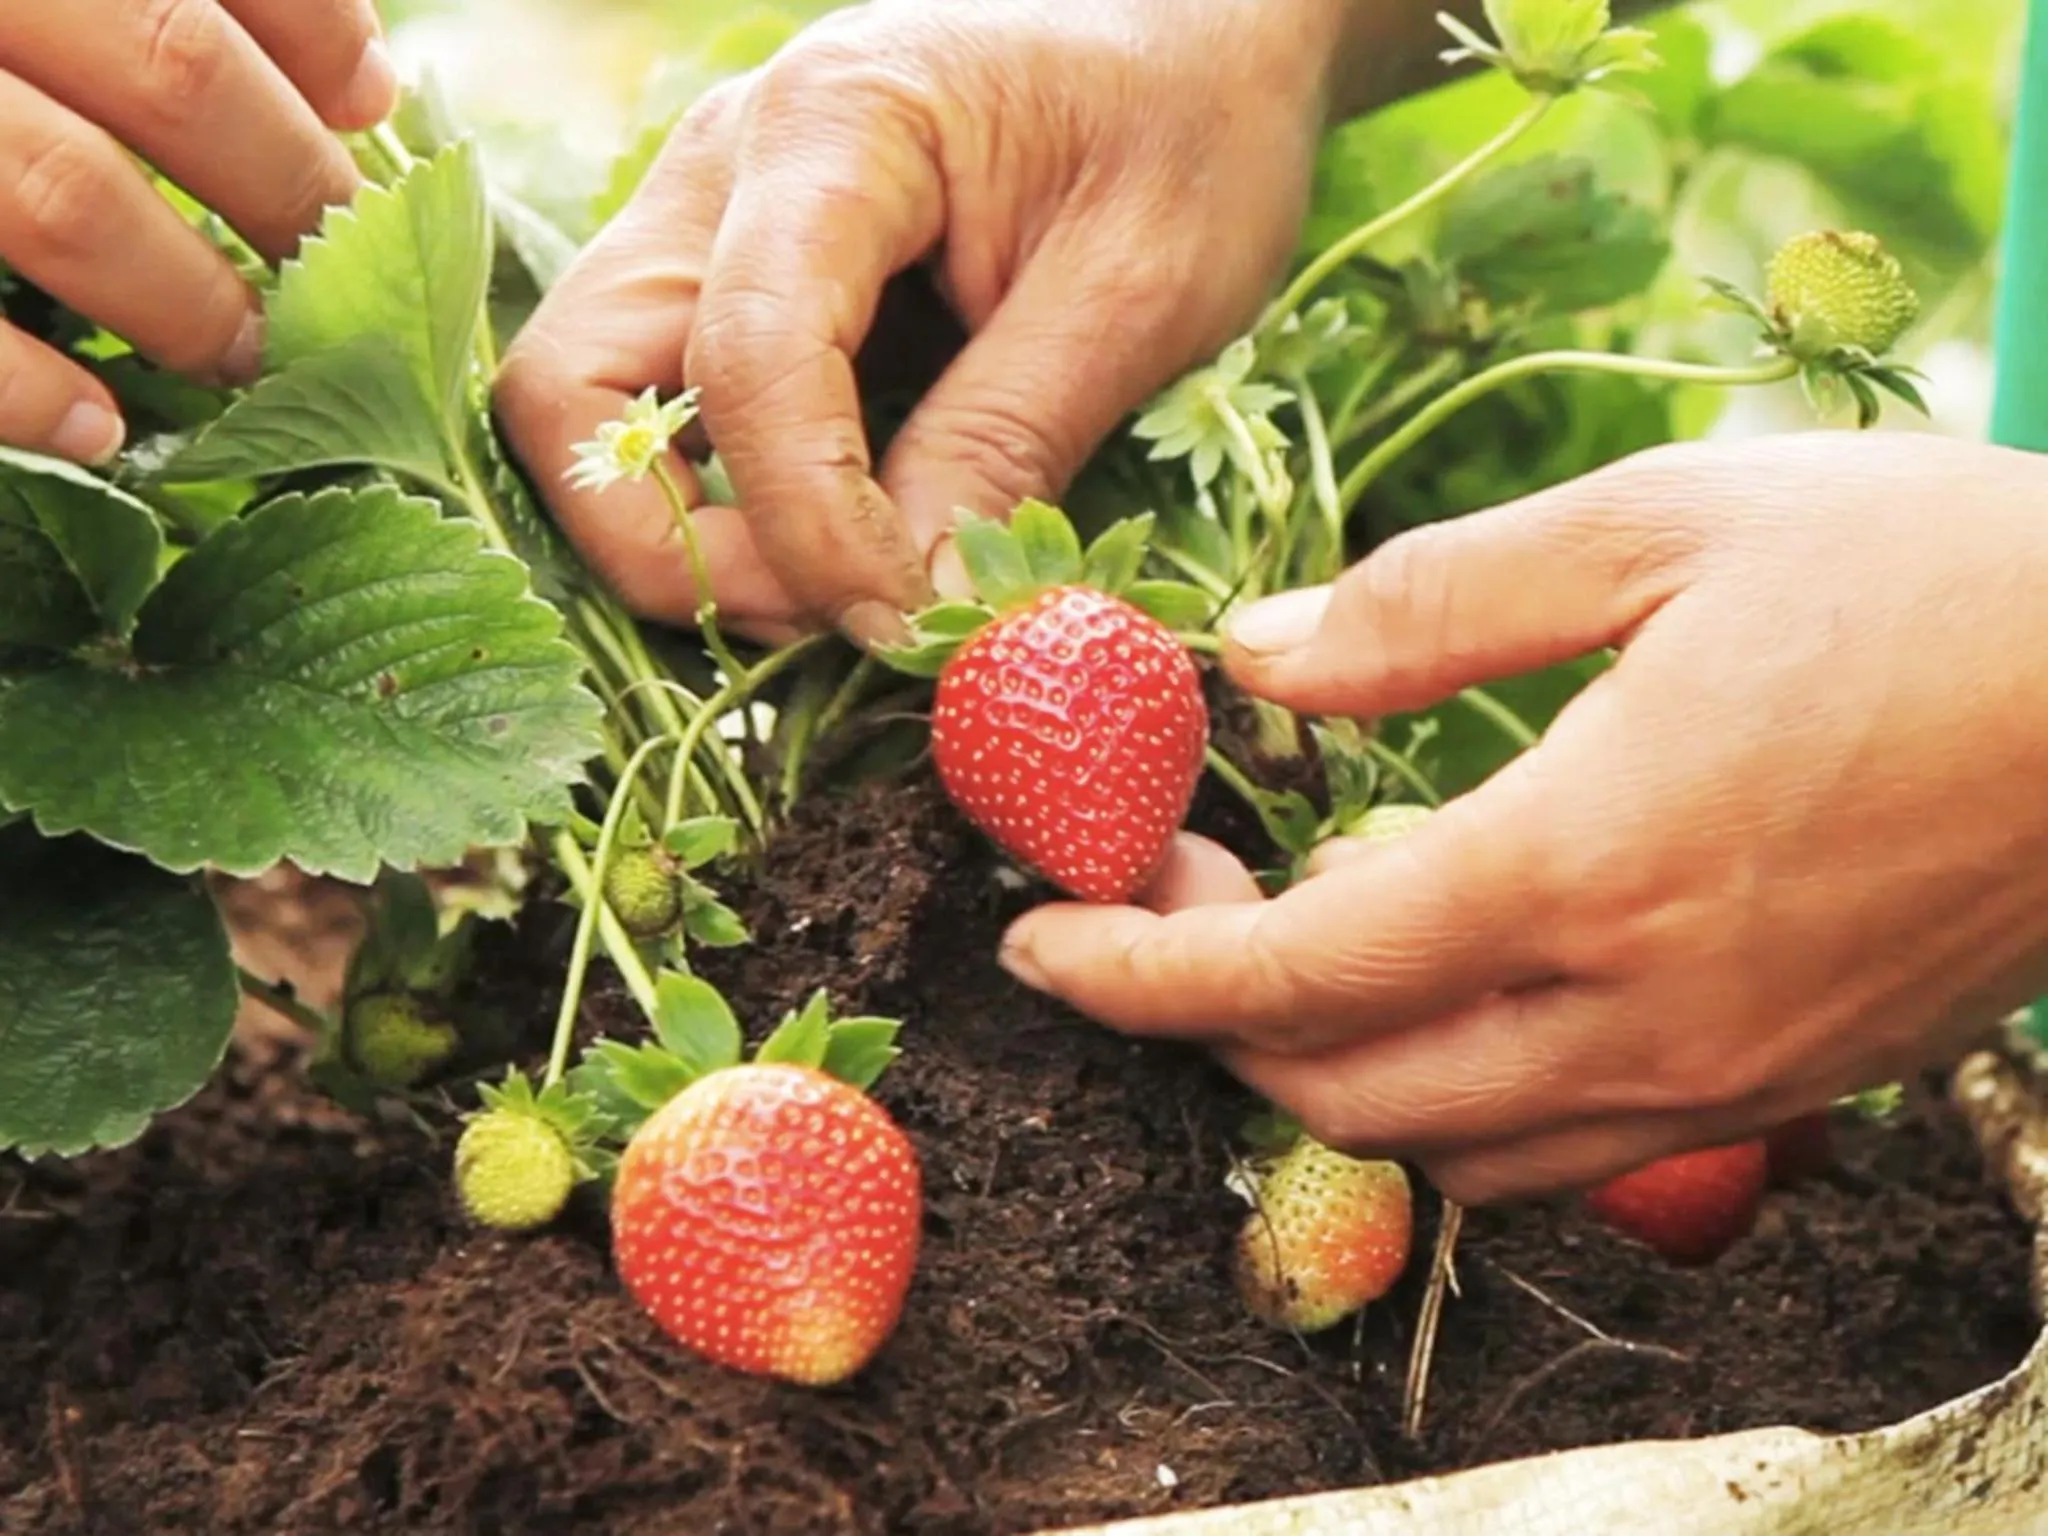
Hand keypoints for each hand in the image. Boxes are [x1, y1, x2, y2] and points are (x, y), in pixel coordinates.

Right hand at [0, 0, 394, 464]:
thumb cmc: (1, 47)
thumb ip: (179, 12)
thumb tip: (370, 86)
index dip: (317, 30)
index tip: (373, 100)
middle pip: (177, 70)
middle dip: (287, 186)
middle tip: (335, 273)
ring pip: (72, 197)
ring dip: (189, 300)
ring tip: (248, 362)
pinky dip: (30, 390)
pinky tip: (101, 431)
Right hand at [495, 0, 1353, 646]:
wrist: (1198, 34)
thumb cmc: (1190, 126)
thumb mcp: (1139, 290)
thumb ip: (1008, 443)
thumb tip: (913, 610)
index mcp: (838, 125)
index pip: (748, 361)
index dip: (804, 528)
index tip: (902, 622)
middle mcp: (725, 161)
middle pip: (576, 385)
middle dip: (670, 542)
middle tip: (826, 617)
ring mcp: (709, 214)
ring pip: (591, 403)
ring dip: (683, 531)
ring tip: (836, 594)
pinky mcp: (732, 270)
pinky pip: (663, 404)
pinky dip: (719, 500)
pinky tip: (833, 544)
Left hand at [997, 432, 2047, 1202]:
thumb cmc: (1929, 577)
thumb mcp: (1659, 530)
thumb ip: (1430, 606)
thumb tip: (1256, 657)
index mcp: (1581, 866)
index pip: (1289, 978)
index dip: (1134, 971)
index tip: (1040, 944)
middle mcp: (1637, 1013)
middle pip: (1339, 1091)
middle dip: (1207, 1020)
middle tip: (1170, 897)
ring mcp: (1718, 1077)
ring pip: (1444, 1151)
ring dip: (1325, 1071)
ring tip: (1289, 944)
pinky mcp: (1782, 1091)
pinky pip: (1563, 1155)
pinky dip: (1453, 1101)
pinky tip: (1445, 990)